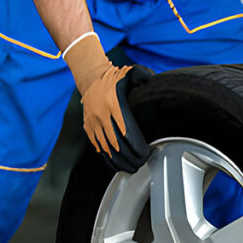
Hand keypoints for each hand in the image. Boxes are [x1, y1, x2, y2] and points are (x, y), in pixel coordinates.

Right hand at [64, 32, 152, 172]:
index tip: (145, 154)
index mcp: (113, 104)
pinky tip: (115, 165)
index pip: (126, 130)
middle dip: (129, 157)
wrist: (90, 76)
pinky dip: (106, 157)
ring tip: (130, 169)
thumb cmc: (113, 78)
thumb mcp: (130, 73)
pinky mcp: (88, 127)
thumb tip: (154, 82)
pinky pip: (97, 146)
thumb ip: (143, 77)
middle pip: (116, 142)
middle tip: (141, 165)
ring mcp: (93, 122)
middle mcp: (101, 114)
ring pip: (106, 147)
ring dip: (118, 161)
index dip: (135, 145)